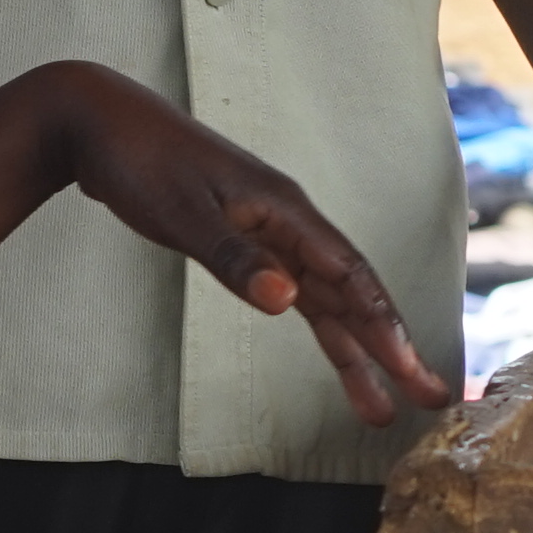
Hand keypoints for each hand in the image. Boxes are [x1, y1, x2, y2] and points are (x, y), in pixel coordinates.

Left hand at [46, 68, 457, 424]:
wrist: (102, 125)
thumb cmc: (140, 161)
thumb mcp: (183, 213)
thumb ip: (235, 258)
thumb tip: (286, 303)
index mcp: (286, 210)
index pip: (351, 276)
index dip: (385, 326)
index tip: (412, 370)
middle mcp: (291, 225)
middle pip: (353, 295)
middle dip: (391, 349)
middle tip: (431, 397)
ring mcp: (271, 236)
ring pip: (328, 303)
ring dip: (357, 351)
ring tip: (380, 407)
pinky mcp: (248, 244)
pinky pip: (298, 294)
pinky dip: (322, 328)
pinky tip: (339, 355)